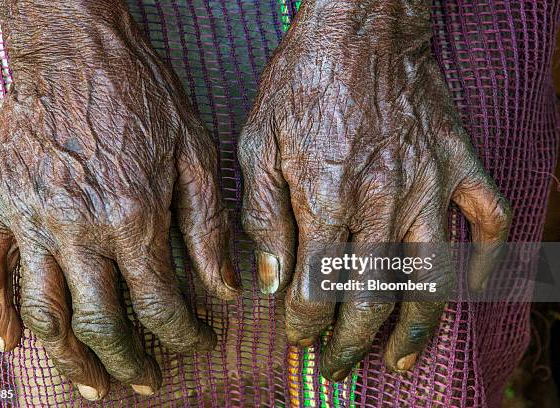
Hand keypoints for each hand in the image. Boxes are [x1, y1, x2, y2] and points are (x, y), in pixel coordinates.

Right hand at [0, 0, 238, 400]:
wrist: (76, 48)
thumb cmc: (142, 95)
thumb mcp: (195, 152)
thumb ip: (208, 226)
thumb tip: (225, 288)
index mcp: (134, 218)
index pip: (162, 304)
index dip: (185, 334)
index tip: (199, 342)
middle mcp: (79, 230)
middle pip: (102, 323)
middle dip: (129, 363)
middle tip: (147, 382)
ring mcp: (32, 221)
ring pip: (46, 314)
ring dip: (69, 360)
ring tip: (92, 386)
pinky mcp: (1, 207)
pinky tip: (13, 344)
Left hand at [238, 0, 509, 380]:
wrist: (359, 25)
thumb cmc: (302, 81)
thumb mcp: (257, 143)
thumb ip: (262, 215)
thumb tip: (270, 277)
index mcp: (327, 196)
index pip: (316, 285)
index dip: (304, 322)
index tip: (297, 337)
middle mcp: (383, 199)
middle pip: (371, 293)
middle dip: (352, 340)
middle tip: (339, 365)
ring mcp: (429, 181)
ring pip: (431, 274)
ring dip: (418, 325)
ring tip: (402, 358)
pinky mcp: (459, 160)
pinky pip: (487, 218)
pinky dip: (489, 259)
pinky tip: (475, 286)